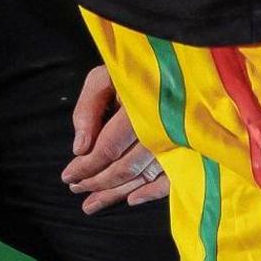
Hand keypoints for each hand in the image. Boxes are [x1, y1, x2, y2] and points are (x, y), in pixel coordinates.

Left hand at [62, 66, 168, 213]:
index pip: (107, 147)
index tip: (67, 177)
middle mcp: (162, 125)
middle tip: (77, 190)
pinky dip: (154, 192)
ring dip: (117, 193)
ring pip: (145, 175)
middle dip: (97, 182)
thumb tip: (80, 148)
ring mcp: (180, 139)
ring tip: (92, 204)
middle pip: (126, 166)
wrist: (179, 56)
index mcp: (139, 106)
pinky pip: (175, 177)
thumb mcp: (105, 76)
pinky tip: (133, 200)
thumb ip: (88, 108)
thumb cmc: (136, 66)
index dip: (85, 166)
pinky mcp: (193, 147)